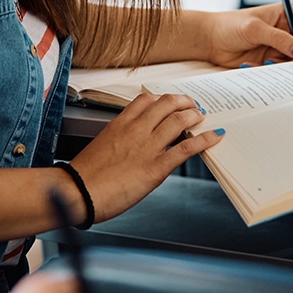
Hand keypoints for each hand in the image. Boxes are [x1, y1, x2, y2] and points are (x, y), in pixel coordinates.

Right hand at [67, 94, 224, 222]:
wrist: (78, 193)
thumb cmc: (84, 177)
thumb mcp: (100, 147)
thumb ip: (117, 141)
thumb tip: (127, 145)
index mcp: (119, 124)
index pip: (146, 100)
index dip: (162, 99)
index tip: (170, 102)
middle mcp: (136, 130)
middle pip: (167, 104)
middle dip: (183, 101)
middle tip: (192, 105)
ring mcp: (147, 147)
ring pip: (179, 120)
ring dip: (195, 115)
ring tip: (202, 116)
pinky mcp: (156, 167)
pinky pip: (187, 148)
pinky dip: (204, 139)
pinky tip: (214, 137)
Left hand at [205, 5, 292, 67]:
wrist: (209, 40)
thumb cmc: (229, 25)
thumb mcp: (254, 28)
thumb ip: (279, 39)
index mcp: (286, 16)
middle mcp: (285, 32)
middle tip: (283, 62)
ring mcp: (278, 48)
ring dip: (282, 66)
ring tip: (264, 63)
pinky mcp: (269, 61)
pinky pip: (278, 71)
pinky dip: (267, 71)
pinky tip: (250, 64)